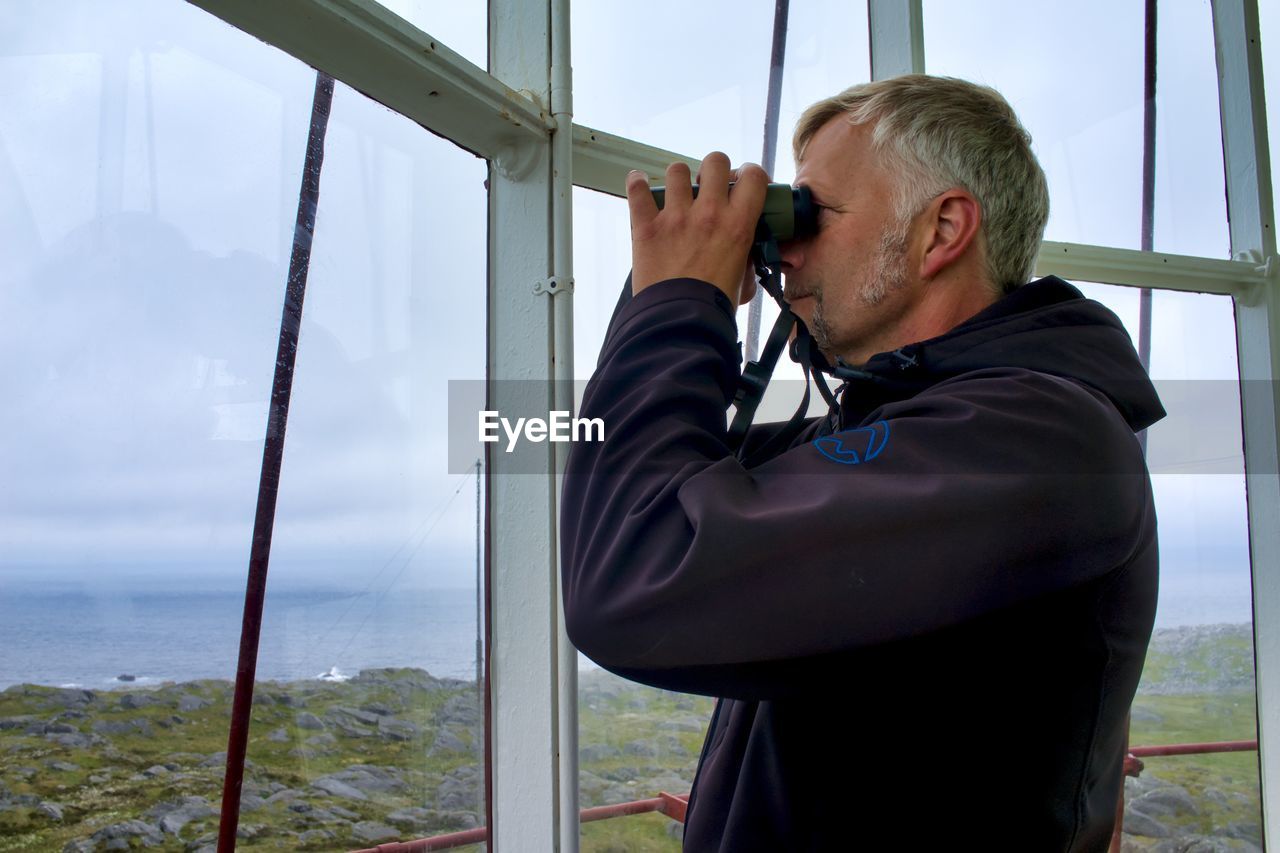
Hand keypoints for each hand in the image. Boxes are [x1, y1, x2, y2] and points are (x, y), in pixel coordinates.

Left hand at [626, 152, 768, 305]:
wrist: (680, 323)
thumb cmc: (712, 307)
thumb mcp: (742, 281)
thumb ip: (745, 261)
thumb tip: (744, 256)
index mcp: (738, 225)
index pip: (753, 177)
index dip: (749, 174)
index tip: (741, 180)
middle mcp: (709, 213)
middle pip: (715, 161)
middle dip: (712, 169)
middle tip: (707, 187)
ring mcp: (676, 217)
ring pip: (677, 170)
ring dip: (677, 178)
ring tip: (675, 193)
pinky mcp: (647, 227)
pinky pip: (637, 190)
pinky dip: (636, 184)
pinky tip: (638, 183)